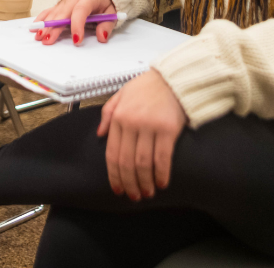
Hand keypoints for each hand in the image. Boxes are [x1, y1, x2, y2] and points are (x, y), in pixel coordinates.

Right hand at [33, 0, 115, 45]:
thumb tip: (102, 37)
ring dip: (45, 25)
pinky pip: (48, 11)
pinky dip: (41, 19)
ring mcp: (64, 2)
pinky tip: (34, 27)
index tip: (77, 40)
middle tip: (47, 40)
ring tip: (38, 36)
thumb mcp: (111, 12)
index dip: (77, 25)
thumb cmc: (103, 1)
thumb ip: (106, 25)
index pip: (81, 11)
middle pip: (62, 14)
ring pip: (53, 14)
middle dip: (53, 27)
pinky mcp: (59, 5)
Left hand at [98, 70, 186, 199]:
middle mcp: (131, 123)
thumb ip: (108, 113)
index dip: (114, 175)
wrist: (173, 77)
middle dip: (129, 184)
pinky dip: (161, 174)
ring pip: (143, 164)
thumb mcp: (122, 94)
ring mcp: (149, 126)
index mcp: (118, 116)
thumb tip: (100, 134)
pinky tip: (162, 182)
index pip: (112, 153)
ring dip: (145, 183)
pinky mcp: (168, 129)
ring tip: (148, 192)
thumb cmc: (148, 86)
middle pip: (126, 162)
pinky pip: (162, 159)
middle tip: (134, 196)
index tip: (117, 189)